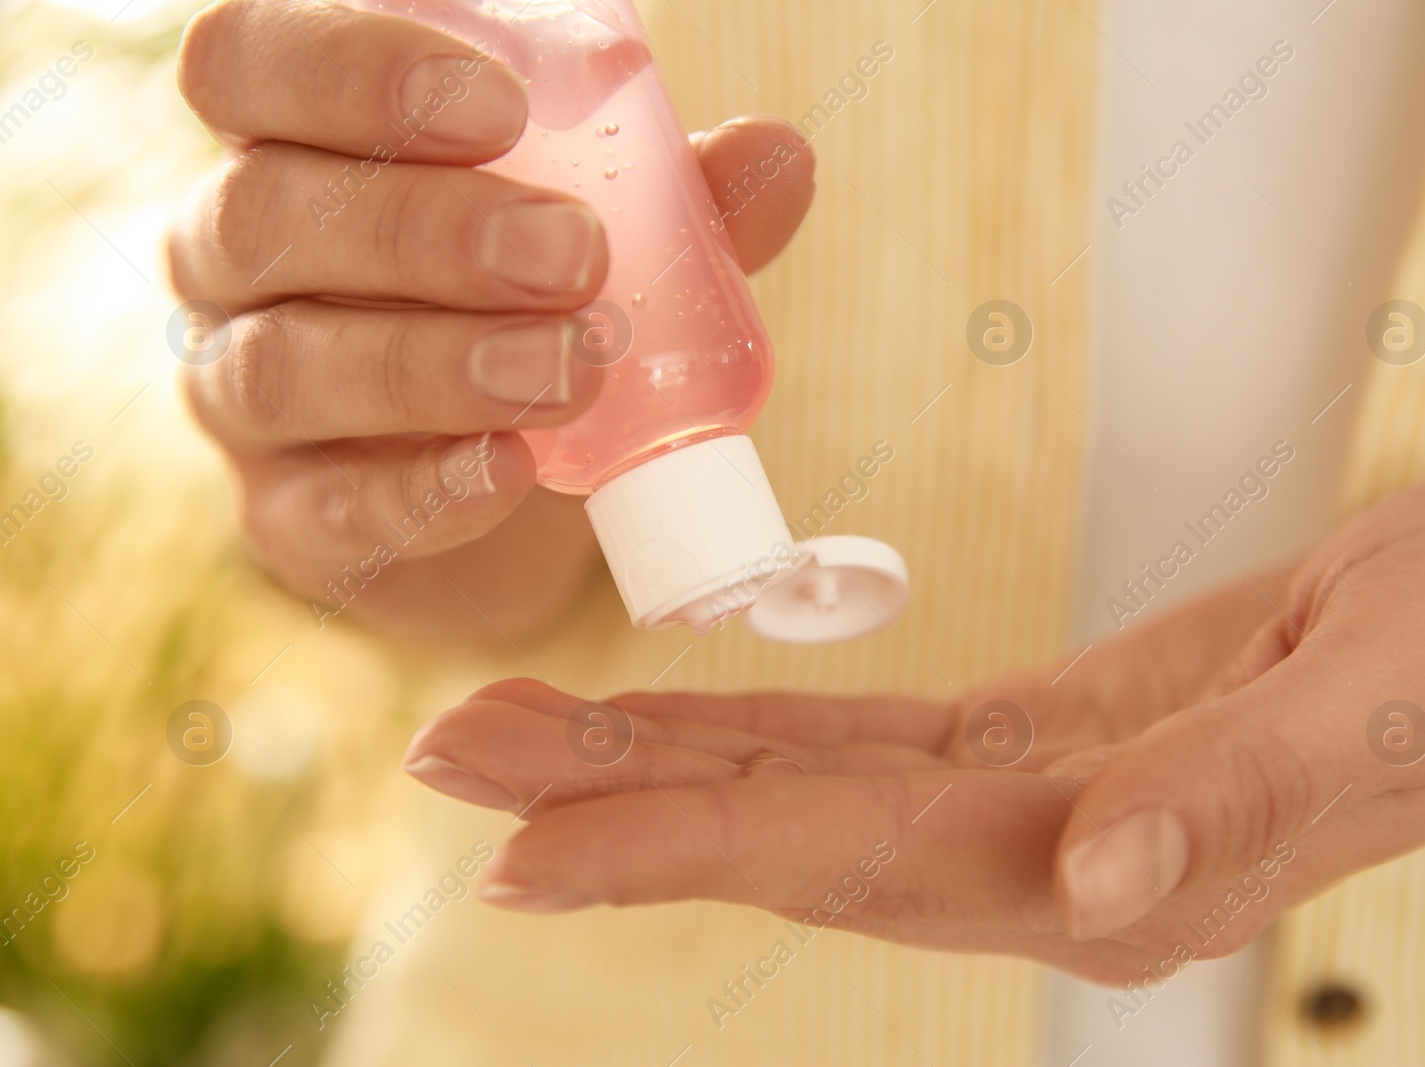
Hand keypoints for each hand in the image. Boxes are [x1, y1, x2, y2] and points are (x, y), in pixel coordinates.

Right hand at [169, 0, 814, 635]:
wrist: (501, 482)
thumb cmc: (526, 311)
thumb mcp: (600, 239)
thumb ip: (672, 200)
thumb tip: (778, 156)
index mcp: (294, 146)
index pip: (247, 64)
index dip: (349, 69)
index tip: (498, 109)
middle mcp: (235, 260)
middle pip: (265, 213)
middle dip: (425, 230)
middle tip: (573, 255)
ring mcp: (243, 395)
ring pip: (283, 365)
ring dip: (433, 364)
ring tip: (569, 370)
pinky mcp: (289, 518)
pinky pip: (327, 509)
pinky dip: (424, 491)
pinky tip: (511, 470)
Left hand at [402, 471, 1424, 983]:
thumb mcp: (1396, 694)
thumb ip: (1245, 789)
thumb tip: (1103, 873)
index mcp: (1129, 859)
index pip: (870, 856)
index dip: (700, 844)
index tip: (539, 845)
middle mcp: (1057, 854)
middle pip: (799, 835)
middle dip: (622, 806)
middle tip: (455, 767)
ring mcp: (1041, 804)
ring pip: (812, 789)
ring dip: (660, 763)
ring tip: (513, 736)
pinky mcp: (1043, 741)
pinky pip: (871, 740)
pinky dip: (757, 727)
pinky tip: (666, 711)